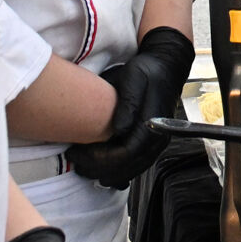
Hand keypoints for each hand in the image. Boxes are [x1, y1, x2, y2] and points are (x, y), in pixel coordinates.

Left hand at [65, 26, 194, 189]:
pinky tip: (105, 173)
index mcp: (152, 124)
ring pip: (133, 169)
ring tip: (84, 168)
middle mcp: (157, 138)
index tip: (77, 152)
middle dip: (98, 169)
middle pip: (128, 166)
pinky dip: (120, 172)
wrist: (166, 68)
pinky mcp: (152, 142)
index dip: (99, 159)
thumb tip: (118, 129)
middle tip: (75, 162)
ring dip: (107, 173)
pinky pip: (137, 164)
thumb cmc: (147, 71)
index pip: (125, 153)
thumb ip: (128, 103)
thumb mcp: (134, 78)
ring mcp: (157, 143)